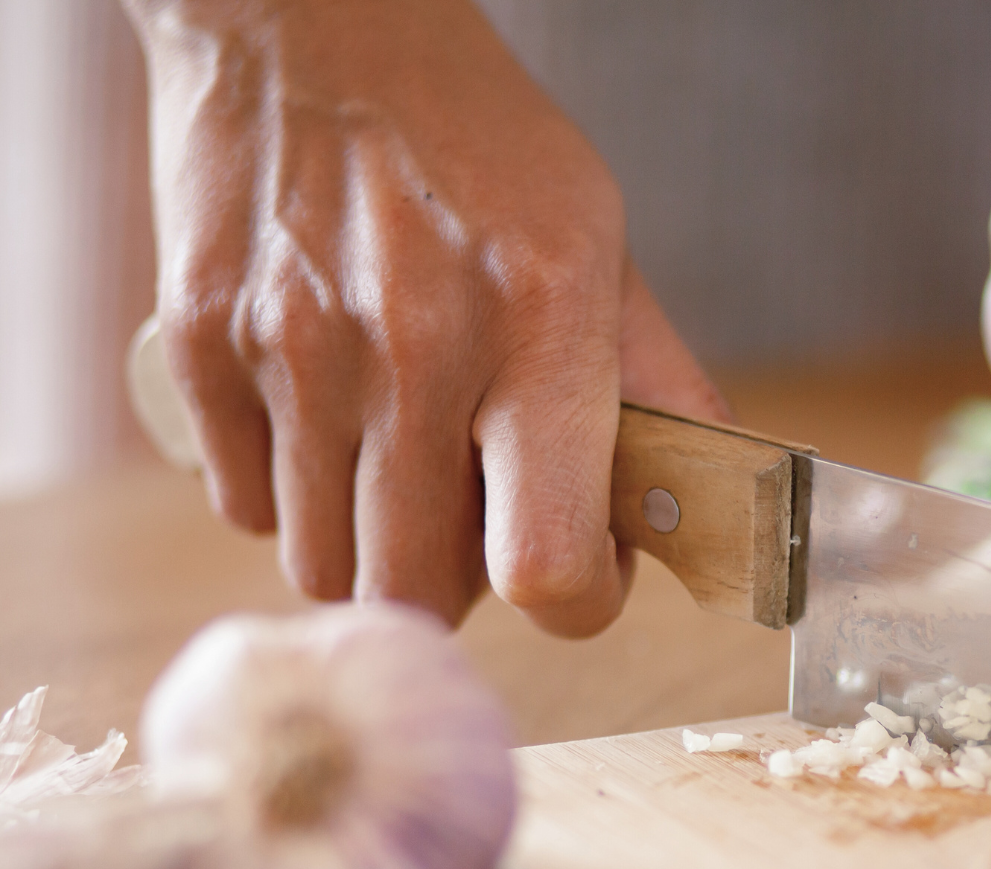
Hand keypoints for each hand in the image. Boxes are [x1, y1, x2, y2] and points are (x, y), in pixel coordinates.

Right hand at [126, 0, 727, 634]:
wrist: (314, 23)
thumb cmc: (483, 150)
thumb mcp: (606, 251)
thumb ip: (660, 393)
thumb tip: (709, 518)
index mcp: (540, 329)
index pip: (547, 569)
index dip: (574, 602)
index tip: (578, 573)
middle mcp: (412, 348)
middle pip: (417, 593)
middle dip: (464, 587)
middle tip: (480, 522)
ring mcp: (292, 350)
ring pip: (324, 567)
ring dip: (372, 547)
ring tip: (401, 464)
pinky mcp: (196, 343)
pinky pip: (243, 507)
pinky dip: (292, 495)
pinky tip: (328, 422)